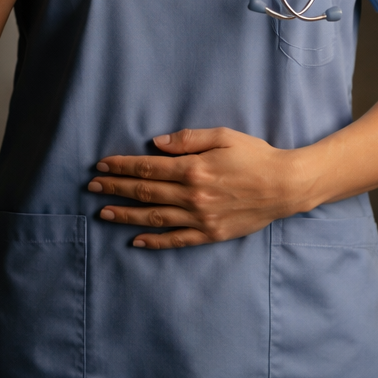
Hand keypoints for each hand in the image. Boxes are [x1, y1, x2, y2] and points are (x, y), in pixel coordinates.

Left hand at [88, 128, 306, 248]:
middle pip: (145, 191)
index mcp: (194, 169)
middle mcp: (192, 196)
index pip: (148, 167)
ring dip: (126, 215)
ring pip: (154, 217)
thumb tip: (155, 144)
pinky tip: (136, 240)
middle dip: (116, 188)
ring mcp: (200, 218)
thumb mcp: (223, 136)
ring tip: (103, 212)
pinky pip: (176, 240)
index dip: (122, 166)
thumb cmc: (254, 156)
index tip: (102, 165)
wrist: (284, 186)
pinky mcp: (210, 234)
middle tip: (93, 186)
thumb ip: (188, 139)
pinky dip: (154, 241)